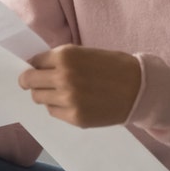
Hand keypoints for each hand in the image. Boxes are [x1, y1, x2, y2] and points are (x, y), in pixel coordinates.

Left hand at [18, 45, 140, 127]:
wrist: (139, 88)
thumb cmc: (113, 66)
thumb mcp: (85, 53)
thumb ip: (61, 59)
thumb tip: (35, 67)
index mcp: (65, 56)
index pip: (34, 62)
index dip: (36, 66)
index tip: (37, 69)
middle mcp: (63, 77)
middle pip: (30, 82)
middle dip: (31, 82)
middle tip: (36, 83)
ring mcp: (68, 99)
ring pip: (39, 98)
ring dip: (46, 95)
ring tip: (61, 92)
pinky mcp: (75, 117)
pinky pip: (53, 112)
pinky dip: (58, 107)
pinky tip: (72, 102)